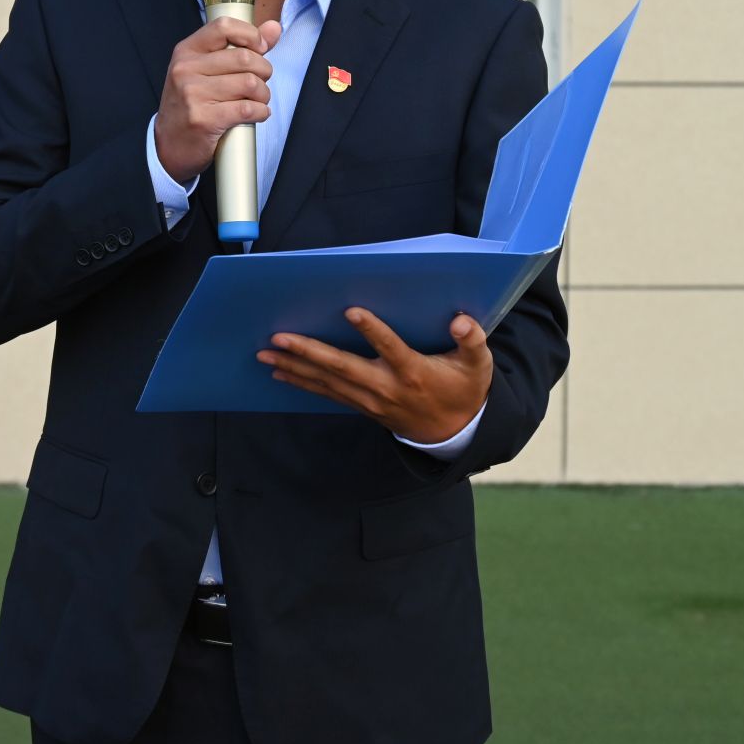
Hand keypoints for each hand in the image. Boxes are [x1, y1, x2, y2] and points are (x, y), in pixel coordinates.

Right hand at [153, 16, 282, 184]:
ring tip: (258, 100)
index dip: (251, 35)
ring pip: (250, 83)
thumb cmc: (191, 104)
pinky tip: (257, 114)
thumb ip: (241, 46)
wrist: (169, 145)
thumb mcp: (205, 69)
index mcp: (186, 51)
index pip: (223, 26)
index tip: (260, 48)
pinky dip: (261, 112)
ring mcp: (193, 95)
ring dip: (263, 94)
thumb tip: (274, 27)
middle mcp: (186, 69)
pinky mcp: (204, 120)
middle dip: (264, 71)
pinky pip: (247, 108)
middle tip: (260, 82)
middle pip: (244, 57)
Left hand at [258, 309, 493, 443]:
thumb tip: (461, 320)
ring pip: (329, 382)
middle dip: (309, 353)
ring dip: (296, 368)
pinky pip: (328, 393)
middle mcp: (387, 387)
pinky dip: (303, 383)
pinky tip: (281, 372)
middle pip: (344, 368)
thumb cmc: (465, 389)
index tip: (351, 311)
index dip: (372, 331)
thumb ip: (472, 340)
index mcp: (414, 372)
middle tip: (279, 338)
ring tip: (266, 354)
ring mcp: (372, 399)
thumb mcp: (478, 365)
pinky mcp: (363, 405)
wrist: (455, 432)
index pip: (391, 348)